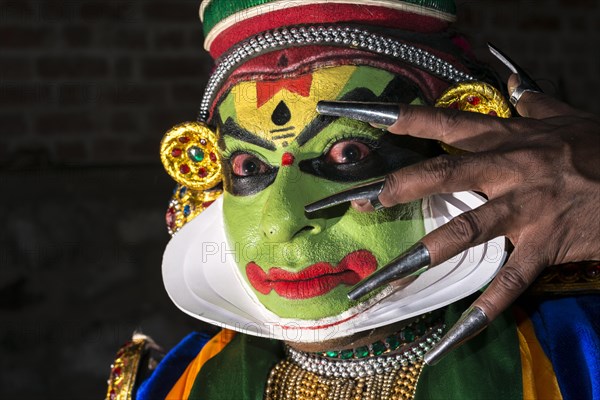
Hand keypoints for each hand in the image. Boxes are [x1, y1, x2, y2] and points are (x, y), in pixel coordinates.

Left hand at [355, 75, 599, 323]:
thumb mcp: (565, 117)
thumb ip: (536, 105)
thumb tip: (519, 88)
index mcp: (507, 139)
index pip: (446, 123)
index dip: (405, 119)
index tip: (364, 121)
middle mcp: (509, 169)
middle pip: (445, 173)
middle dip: (403, 187)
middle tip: (366, 202)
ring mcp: (527, 208)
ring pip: (469, 228)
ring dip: (428, 251)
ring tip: (393, 273)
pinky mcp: (547, 242)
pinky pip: (514, 278)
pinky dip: (488, 305)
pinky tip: (461, 329)